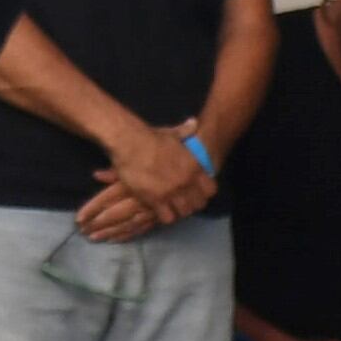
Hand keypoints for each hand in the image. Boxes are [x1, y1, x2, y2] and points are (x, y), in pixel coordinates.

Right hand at [91, 126, 211, 233]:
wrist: (129, 142)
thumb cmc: (150, 136)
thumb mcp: (172, 133)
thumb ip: (186, 131)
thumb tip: (194, 122)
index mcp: (194, 166)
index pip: (211, 190)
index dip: (204, 192)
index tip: (196, 191)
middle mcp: (186, 181)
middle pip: (198, 204)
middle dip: (192, 203)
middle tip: (183, 200)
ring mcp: (172, 192)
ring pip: (184, 212)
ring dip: (179, 210)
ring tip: (171, 206)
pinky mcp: (155, 200)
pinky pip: (167, 217)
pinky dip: (164, 215)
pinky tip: (159, 208)